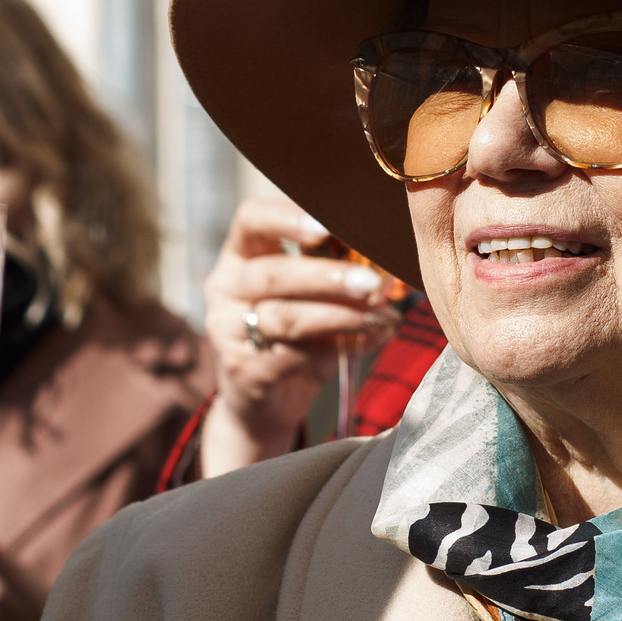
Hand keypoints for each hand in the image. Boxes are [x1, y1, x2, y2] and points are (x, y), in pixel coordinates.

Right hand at [198, 199, 400, 477]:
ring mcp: (228, 330)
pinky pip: (292, 354)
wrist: (268, 402)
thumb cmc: (298, 336)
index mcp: (242, 256)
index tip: (326, 227)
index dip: (287, 218)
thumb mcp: (320, 299)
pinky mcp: (242, 369)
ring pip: (284, 316)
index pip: (251, 220)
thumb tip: (395, 273)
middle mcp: (226, 287)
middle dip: (326, 276)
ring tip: (377, 313)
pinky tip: (369, 338)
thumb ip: (345, 279)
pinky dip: (336, 345)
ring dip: (338, 313)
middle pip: (272, 272)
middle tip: (370, 282)